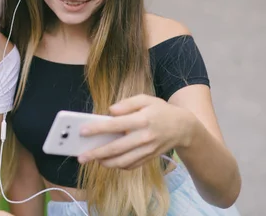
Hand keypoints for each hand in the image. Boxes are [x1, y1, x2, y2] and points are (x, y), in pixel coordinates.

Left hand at [77, 95, 195, 169]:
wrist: (183, 127)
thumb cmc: (160, 110)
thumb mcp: (146, 99)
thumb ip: (127, 103)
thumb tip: (110, 111)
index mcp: (142, 119)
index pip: (116, 125)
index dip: (98, 128)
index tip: (83, 131)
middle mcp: (145, 137)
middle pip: (117, 148)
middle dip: (97, 153)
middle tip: (81, 157)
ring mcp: (148, 150)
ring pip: (123, 161)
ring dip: (106, 163)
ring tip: (93, 160)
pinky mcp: (149, 158)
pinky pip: (131, 165)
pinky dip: (118, 166)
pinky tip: (108, 162)